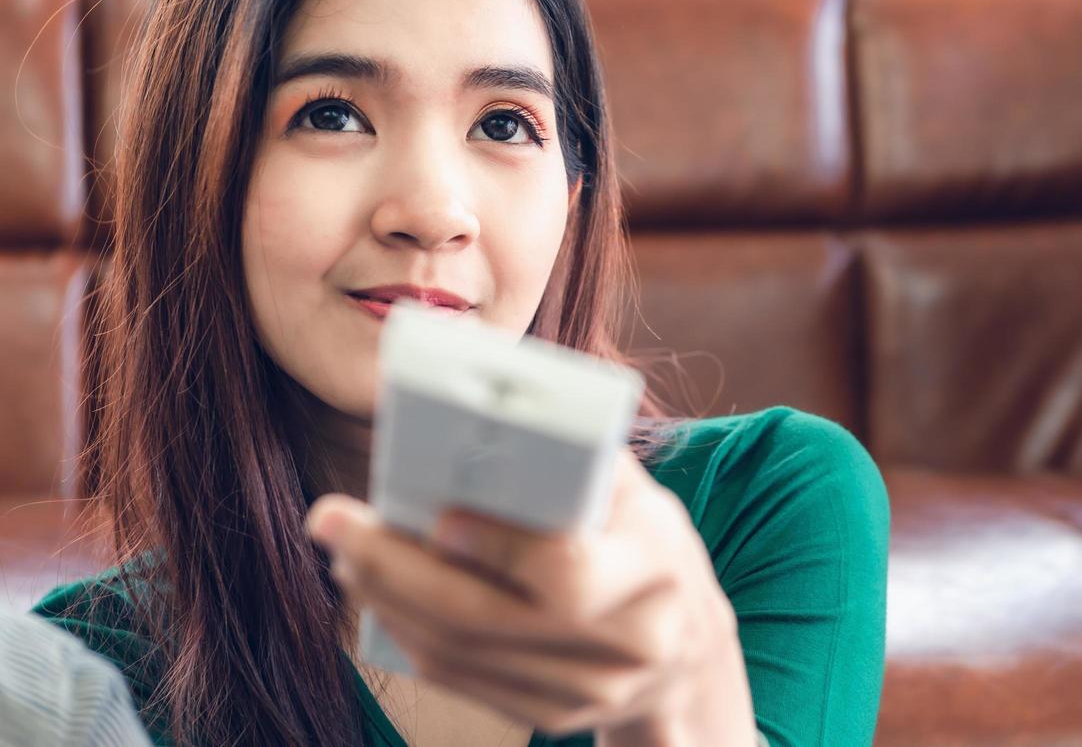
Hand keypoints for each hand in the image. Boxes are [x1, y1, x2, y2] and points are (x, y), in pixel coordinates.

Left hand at [306, 447, 756, 743]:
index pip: (564, 575)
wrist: (689, 652)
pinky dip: (411, 635)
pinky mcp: (551, 716)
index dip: (496, 548)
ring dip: (387, 601)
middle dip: (395, 569)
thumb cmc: (654, 548)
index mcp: (652, 577)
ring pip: (460, 655)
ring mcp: (584, 694)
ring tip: (344, 552)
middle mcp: (622, 647)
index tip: (436, 517)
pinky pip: (463, 680)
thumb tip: (491, 426)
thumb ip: (580, 465)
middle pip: (485, 619)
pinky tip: (381, 597)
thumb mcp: (642, 498)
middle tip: (331, 523)